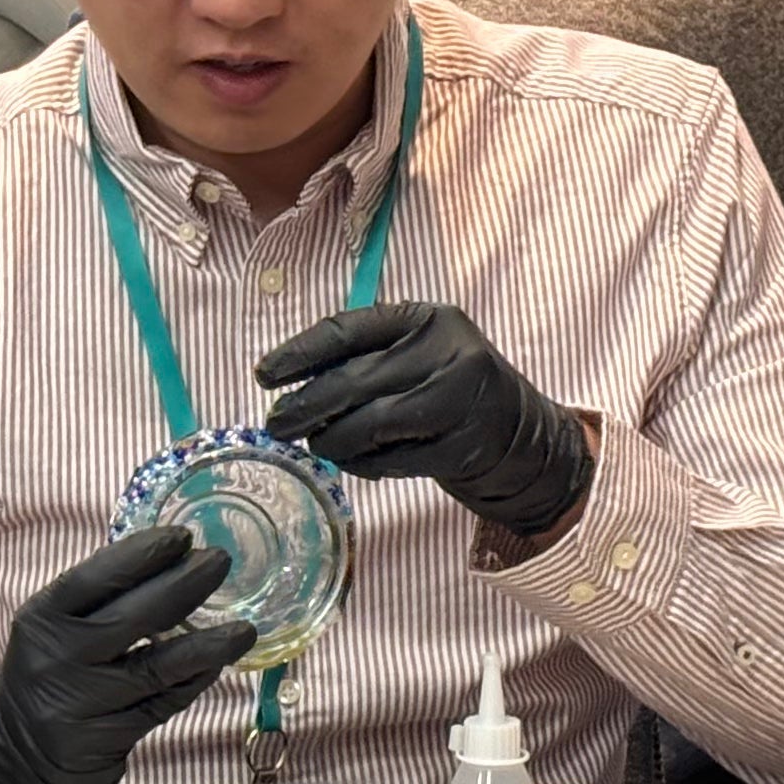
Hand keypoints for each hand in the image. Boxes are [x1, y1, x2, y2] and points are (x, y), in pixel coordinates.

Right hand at [0, 527, 249, 783]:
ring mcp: (84, 702)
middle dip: (184, 584)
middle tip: (220, 561)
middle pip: (133, 617)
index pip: (93, 578)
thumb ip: (99, 599)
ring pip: (157, 667)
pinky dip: (194, 680)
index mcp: (42, 619)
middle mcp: (59, 658)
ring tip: (245, 629)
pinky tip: (217, 662)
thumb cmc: (50, 672)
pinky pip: (163, 703)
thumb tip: (170, 555)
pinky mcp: (108, 738)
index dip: (140, 555)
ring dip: (207, 645)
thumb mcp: (54, 628)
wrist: (18, 754)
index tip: (182, 537)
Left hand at [258, 303, 592, 540]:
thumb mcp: (416, 352)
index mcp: (427, 318)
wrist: (519, 431)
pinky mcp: (460, 447)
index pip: (348, 330)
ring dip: (331, 440)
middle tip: (276, 424)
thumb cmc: (448, 386)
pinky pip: (391, 460)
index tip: (264, 375)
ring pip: (370, 424)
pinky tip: (354, 461)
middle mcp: (447, 352)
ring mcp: (458, 401)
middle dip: (305, 406)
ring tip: (318, 444)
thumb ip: (364, 358)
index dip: (299, 353)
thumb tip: (286, 384)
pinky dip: (362, 465)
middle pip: (354, 380)